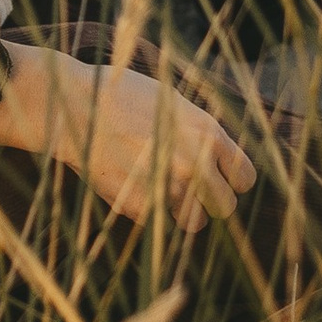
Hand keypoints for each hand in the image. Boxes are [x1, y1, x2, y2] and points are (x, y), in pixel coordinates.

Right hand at [0, 48, 257, 233]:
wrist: (75, 106)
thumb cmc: (120, 96)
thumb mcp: (171, 102)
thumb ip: (199, 132)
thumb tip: (216, 156)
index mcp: (208, 134)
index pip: (245, 178)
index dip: (230, 181)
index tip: (215, 179)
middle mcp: (195, 163)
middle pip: (225, 206)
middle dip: (208, 201)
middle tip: (185, 189)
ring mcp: (168, 187)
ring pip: (194, 222)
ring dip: (181, 212)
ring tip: (158, 190)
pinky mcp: (141, 206)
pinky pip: (159, 224)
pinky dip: (149, 212)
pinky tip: (131, 187)